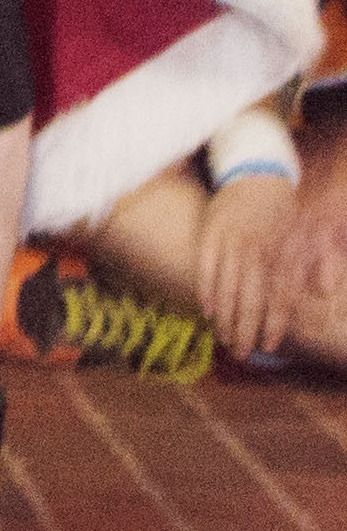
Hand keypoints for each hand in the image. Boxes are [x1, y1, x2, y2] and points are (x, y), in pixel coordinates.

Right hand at [197, 173, 303, 357]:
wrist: (256, 176)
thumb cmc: (282, 212)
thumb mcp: (308, 234)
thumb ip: (318, 262)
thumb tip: (324, 291)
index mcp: (281, 254)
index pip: (278, 299)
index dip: (273, 325)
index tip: (268, 348)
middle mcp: (257, 252)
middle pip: (251, 299)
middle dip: (246, 330)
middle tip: (241, 354)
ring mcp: (231, 242)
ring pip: (227, 287)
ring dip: (225, 317)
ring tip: (224, 339)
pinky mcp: (211, 233)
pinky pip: (205, 266)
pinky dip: (206, 289)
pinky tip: (206, 310)